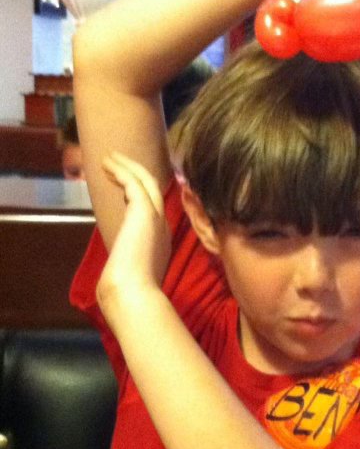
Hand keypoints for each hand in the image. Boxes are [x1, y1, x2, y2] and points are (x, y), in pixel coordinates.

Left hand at [96, 152, 171, 323]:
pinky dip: (122, 170)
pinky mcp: (144, 210)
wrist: (133, 291)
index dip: (139, 192)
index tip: (125, 183)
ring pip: (146, 180)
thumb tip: (118, 262)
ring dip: (128, 166)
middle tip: (119, 160)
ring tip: (110, 157)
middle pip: (154, 188)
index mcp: (160, 239)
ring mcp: (155, 216)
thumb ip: (129, 260)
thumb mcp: (131, 271)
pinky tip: (107, 164)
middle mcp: (162, 224)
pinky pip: (134, 182)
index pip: (153, 207)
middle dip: (136, 172)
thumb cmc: (129, 289)